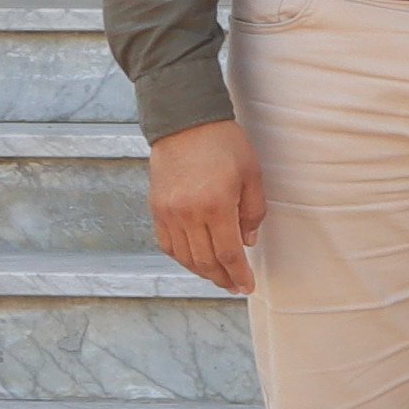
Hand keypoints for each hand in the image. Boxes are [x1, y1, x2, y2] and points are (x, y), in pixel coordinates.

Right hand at [146, 119, 264, 295]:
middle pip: (204, 260)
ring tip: (218, 277)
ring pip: (184, 256)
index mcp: (215, 205)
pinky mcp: (156, 208)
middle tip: (234, 286)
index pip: (228, 253)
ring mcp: (168, 212)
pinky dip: (181, 257)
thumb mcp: (252, 175)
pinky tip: (195, 260)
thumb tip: (248, 242)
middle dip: (222, 278)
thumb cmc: (224, 144)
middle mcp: (187, 213)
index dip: (238, 274)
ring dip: (202, 271)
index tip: (246, 286)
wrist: (185, 122)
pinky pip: (167, 243)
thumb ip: (252, 212)